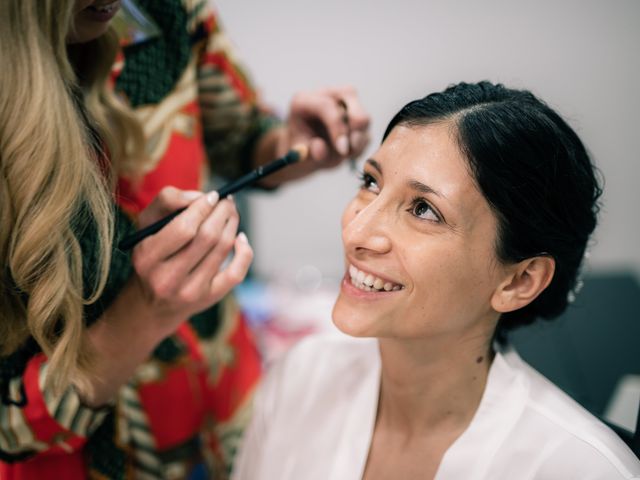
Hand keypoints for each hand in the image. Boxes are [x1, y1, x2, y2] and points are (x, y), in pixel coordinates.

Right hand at [129, 187, 252, 335]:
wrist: (152, 302)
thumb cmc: (152, 252)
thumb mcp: (147, 224)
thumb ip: (168, 201)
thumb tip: (204, 197)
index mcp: (147, 258)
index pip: (183, 228)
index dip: (203, 207)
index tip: (212, 195)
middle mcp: (167, 279)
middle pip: (207, 237)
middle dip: (222, 212)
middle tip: (227, 201)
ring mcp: (190, 291)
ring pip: (223, 249)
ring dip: (232, 224)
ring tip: (231, 213)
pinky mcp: (210, 298)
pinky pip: (236, 273)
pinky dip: (244, 251)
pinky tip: (240, 238)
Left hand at [257, 86, 370, 185]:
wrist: (306, 150)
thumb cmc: (301, 148)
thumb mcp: (299, 152)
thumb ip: (308, 152)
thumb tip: (321, 150)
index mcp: (305, 100)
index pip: (326, 105)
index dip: (337, 127)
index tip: (342, 150)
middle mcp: (327, 94)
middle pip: (351, 98)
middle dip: (354, 127)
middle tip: (350, 150)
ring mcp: (344, 102)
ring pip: (363, 119)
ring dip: (357, 141)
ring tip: (341, 155)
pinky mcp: (358, 116)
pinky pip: (366, 133)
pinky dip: (359, 148)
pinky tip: (345, 154)